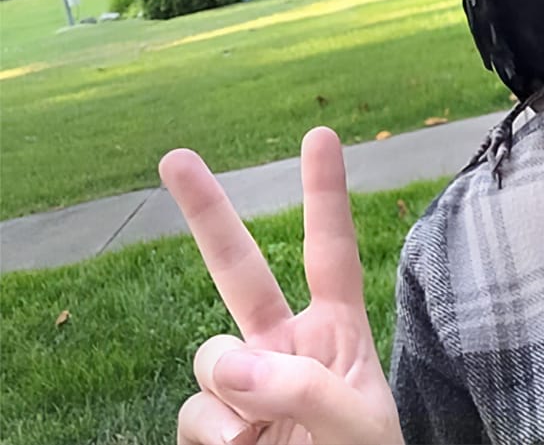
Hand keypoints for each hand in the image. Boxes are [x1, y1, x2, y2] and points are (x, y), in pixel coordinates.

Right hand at [160, 127, 402, 444]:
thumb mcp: (361, 428)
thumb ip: (306, 388)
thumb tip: (230, 364)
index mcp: (338, 333)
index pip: (332, 253)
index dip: (325, 194)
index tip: (319, 135)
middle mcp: (285, 349)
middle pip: (240, 271)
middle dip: (207, 213)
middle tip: (174, 156)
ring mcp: (246, 388)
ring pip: (210, 360)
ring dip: (232, 396)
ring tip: (268, 436)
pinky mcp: (215, 429)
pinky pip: (195, 414)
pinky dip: (216, 436)